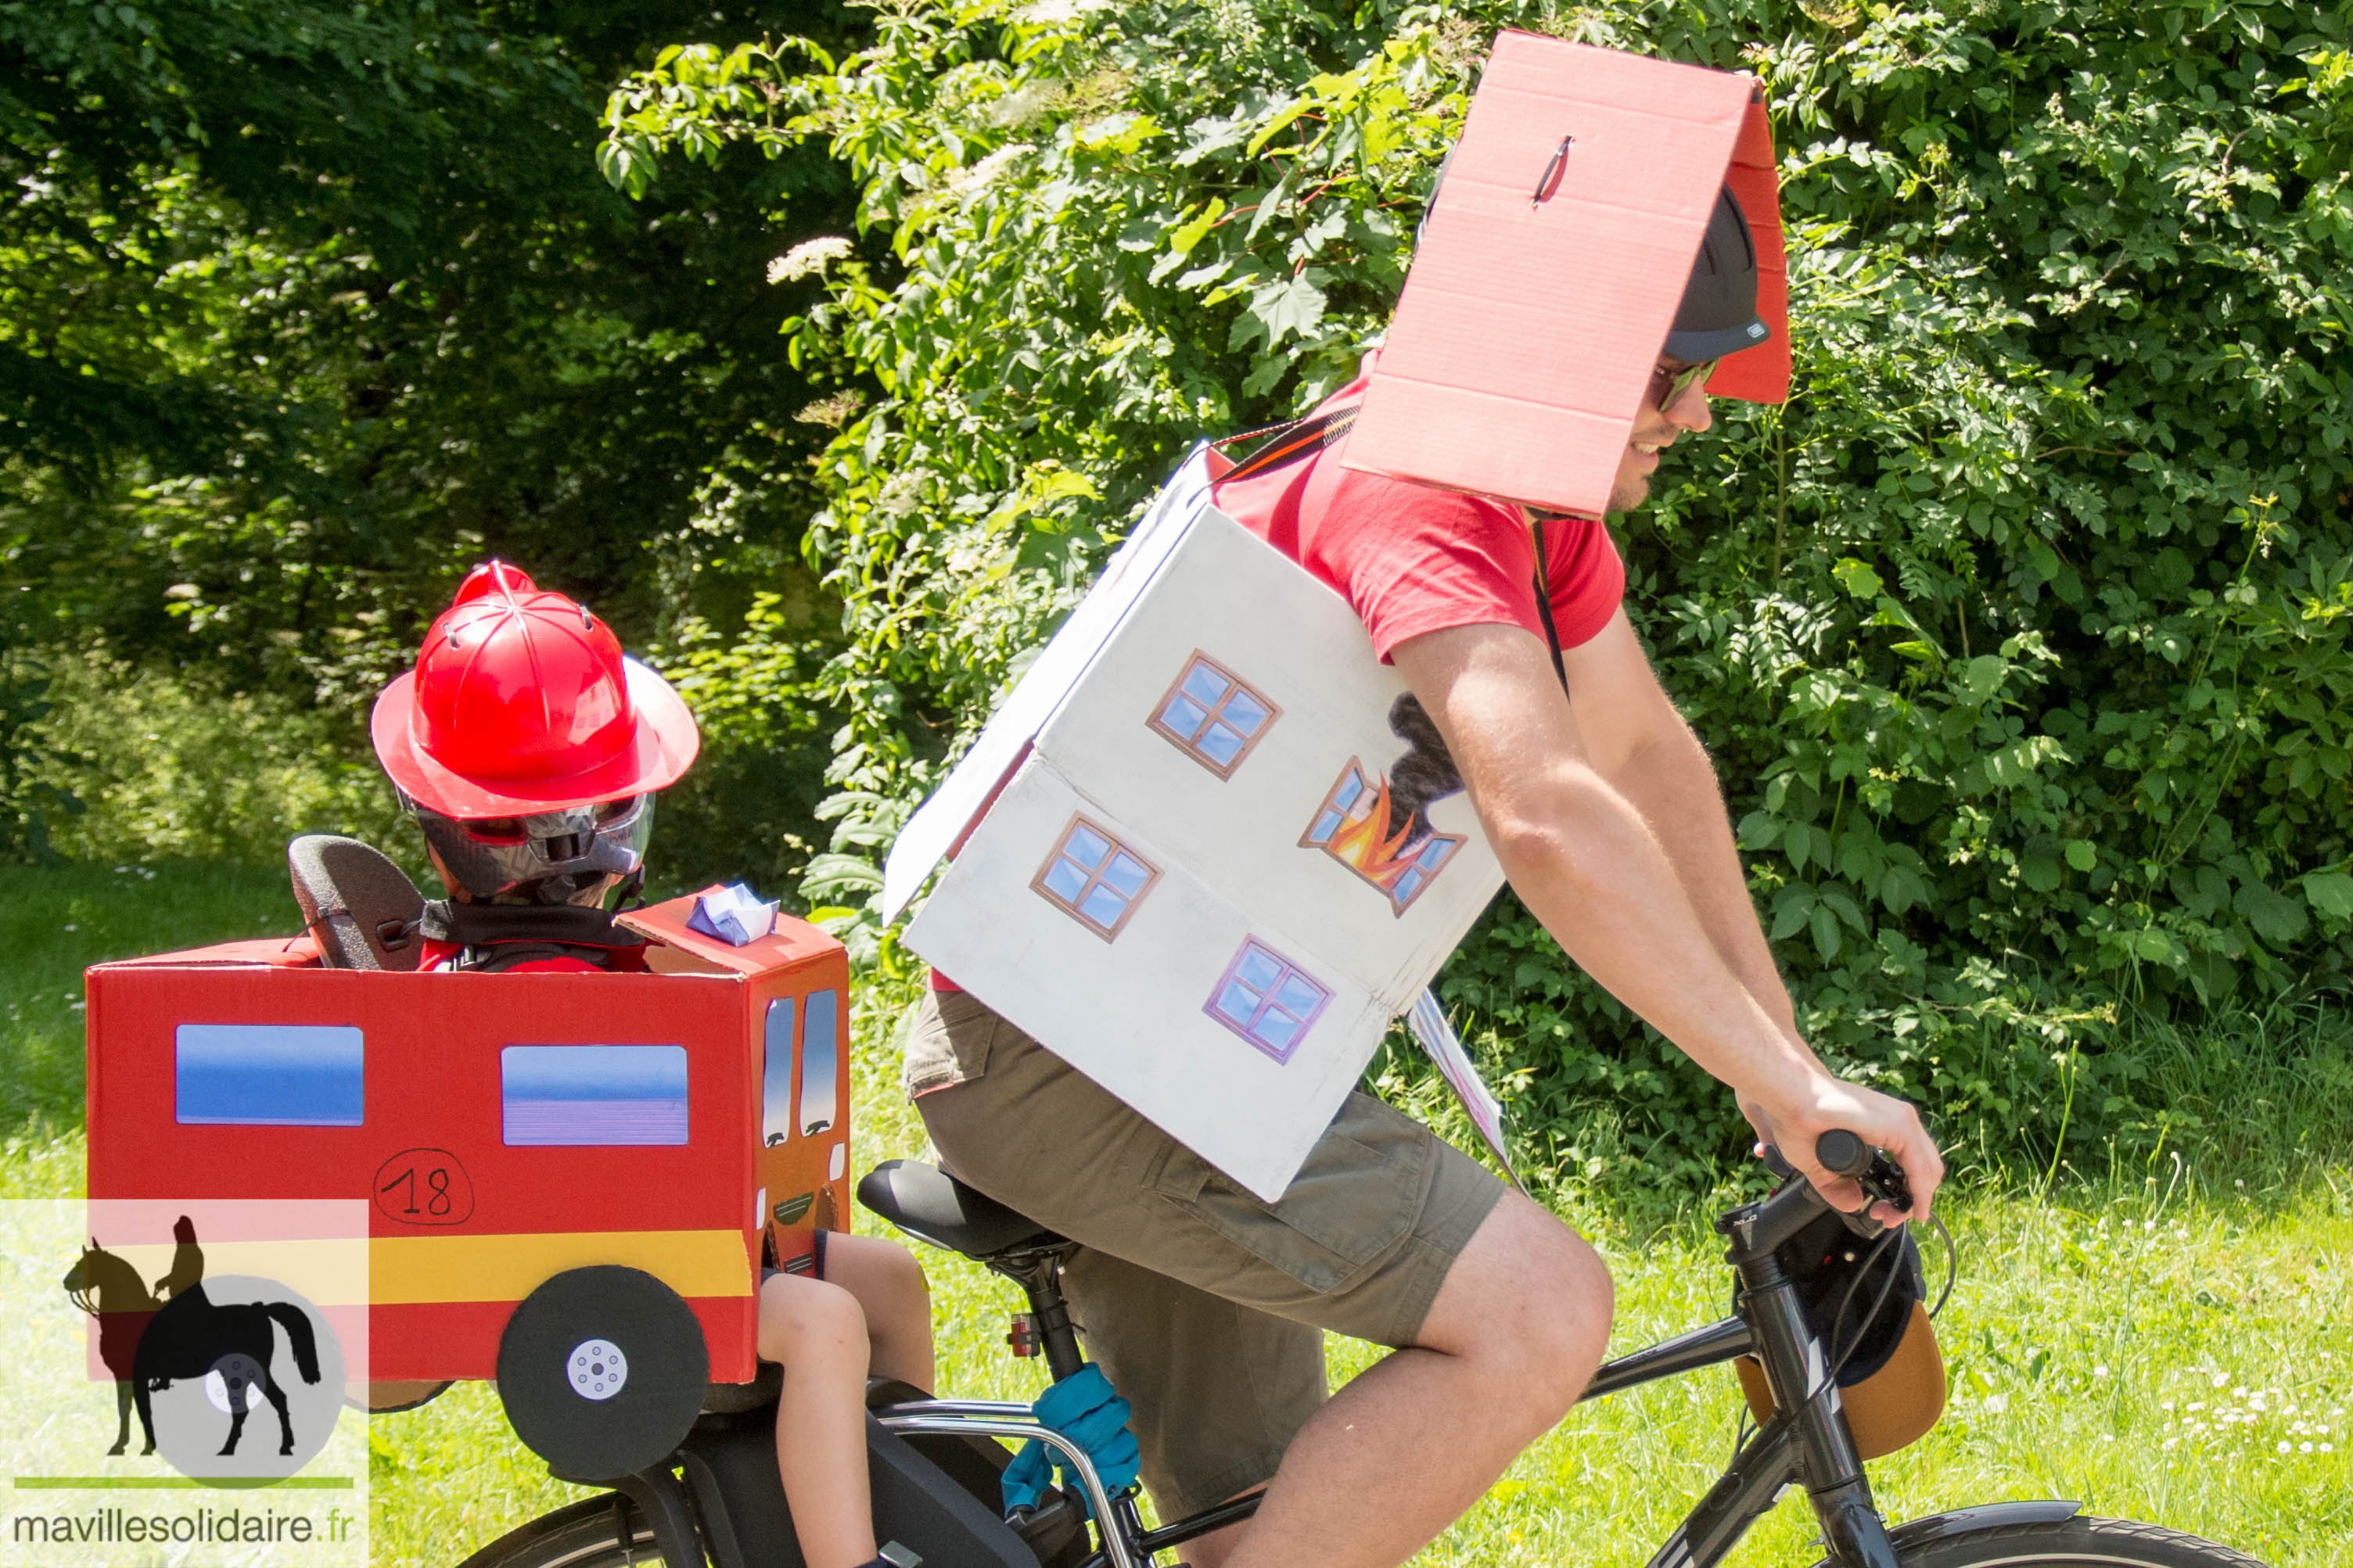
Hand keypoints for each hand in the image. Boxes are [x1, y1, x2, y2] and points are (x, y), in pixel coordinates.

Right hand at [1748, 1072, 1942, 1226]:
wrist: (1789, 1099)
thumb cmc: (1797, 1119)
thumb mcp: (1819, 1164)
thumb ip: (1836, 1185)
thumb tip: (1853, 1203)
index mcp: (1883, 1125)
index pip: (1912, 1165)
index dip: (1904, 1194)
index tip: (1883, 1211)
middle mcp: (1898, 1120)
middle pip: (1925, 1170)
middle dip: (1911, 1200)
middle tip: (1888, 1217)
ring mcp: (1902, 1121)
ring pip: (1929, 1171)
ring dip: (1916, 1201)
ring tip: (1893, 1217)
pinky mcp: (1900, 1125)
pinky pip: (1921, 1168)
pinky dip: (1921, 1192)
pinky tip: (1914, 1207)